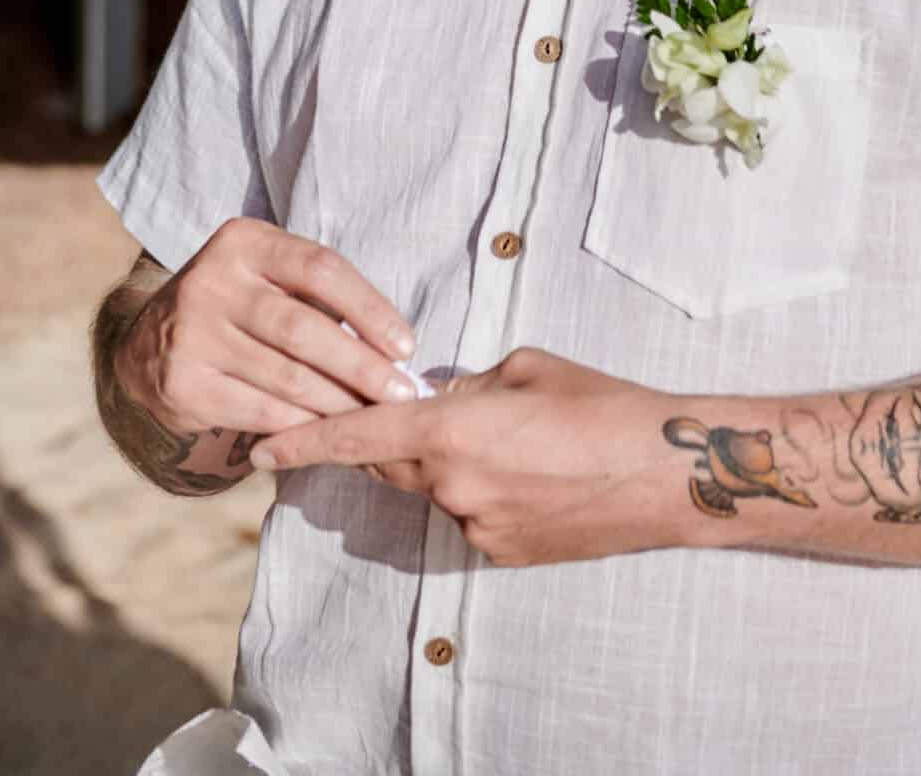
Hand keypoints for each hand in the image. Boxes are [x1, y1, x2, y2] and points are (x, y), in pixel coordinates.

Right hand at [117, 218, 419, 442]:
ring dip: (339, 402)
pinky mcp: (184, 383)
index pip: (320, 269)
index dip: (370, 308)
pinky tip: (328, 433)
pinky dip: (301, 426)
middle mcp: (213, 281)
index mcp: (244, 242)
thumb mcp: (267, 277)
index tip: (406, 345)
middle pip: (304, 328)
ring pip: (286, 376)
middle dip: (361, 365)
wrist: (147, 345)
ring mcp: (193, 333)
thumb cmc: (237, 306)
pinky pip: (260, 410)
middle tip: (401, 392)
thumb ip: (319, 297)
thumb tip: (393, 347)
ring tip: (373, 417)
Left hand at [251, 346, 670, 565]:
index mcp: (452, 430)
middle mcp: (453, 486)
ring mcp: (477, 526)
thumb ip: (466, 386)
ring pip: (436, 489)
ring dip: (450, 463)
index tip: (259, 448)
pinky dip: (482, 489)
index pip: (356, 437)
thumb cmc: (599, 405)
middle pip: (390, 466)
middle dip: (387, 440)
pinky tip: (532, 470)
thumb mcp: (524, 369)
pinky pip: (470, 513)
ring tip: (516, 438)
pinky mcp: (503, 552)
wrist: (661, 472)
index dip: (303, 441)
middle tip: (409, 410)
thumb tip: (440, 399)